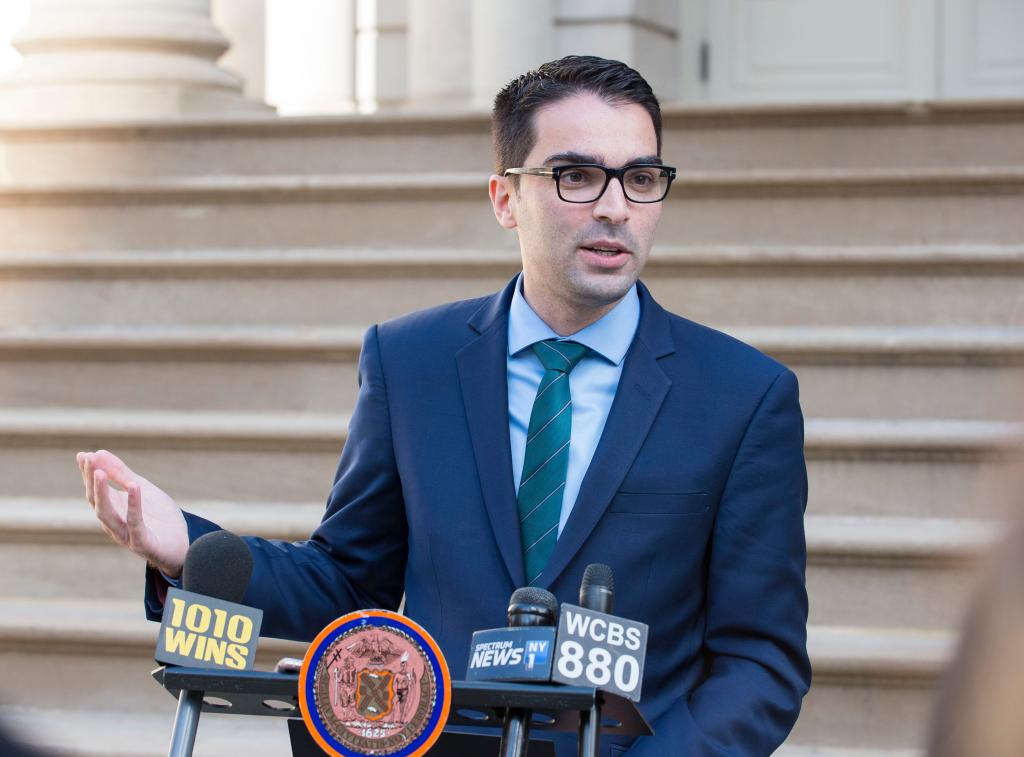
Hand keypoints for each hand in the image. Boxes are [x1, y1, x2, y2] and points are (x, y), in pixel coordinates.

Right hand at [76, 449, 188, 576]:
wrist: (182, 545)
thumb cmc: (158, 518)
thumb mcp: (142, 489)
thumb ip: (121, 473)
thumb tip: (97, 452)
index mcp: (112, 509)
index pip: (94, 490)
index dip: (88, 473)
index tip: (83, 455)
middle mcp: (114, 523)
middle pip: (96, 501)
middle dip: (91, 480)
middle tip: (87, 459)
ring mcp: (126, 535)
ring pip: (107, 514)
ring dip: (102, 493)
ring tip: (99, 472)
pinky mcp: (142, 543)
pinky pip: (135, 523)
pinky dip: (133, 505)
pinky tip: (134, 486)